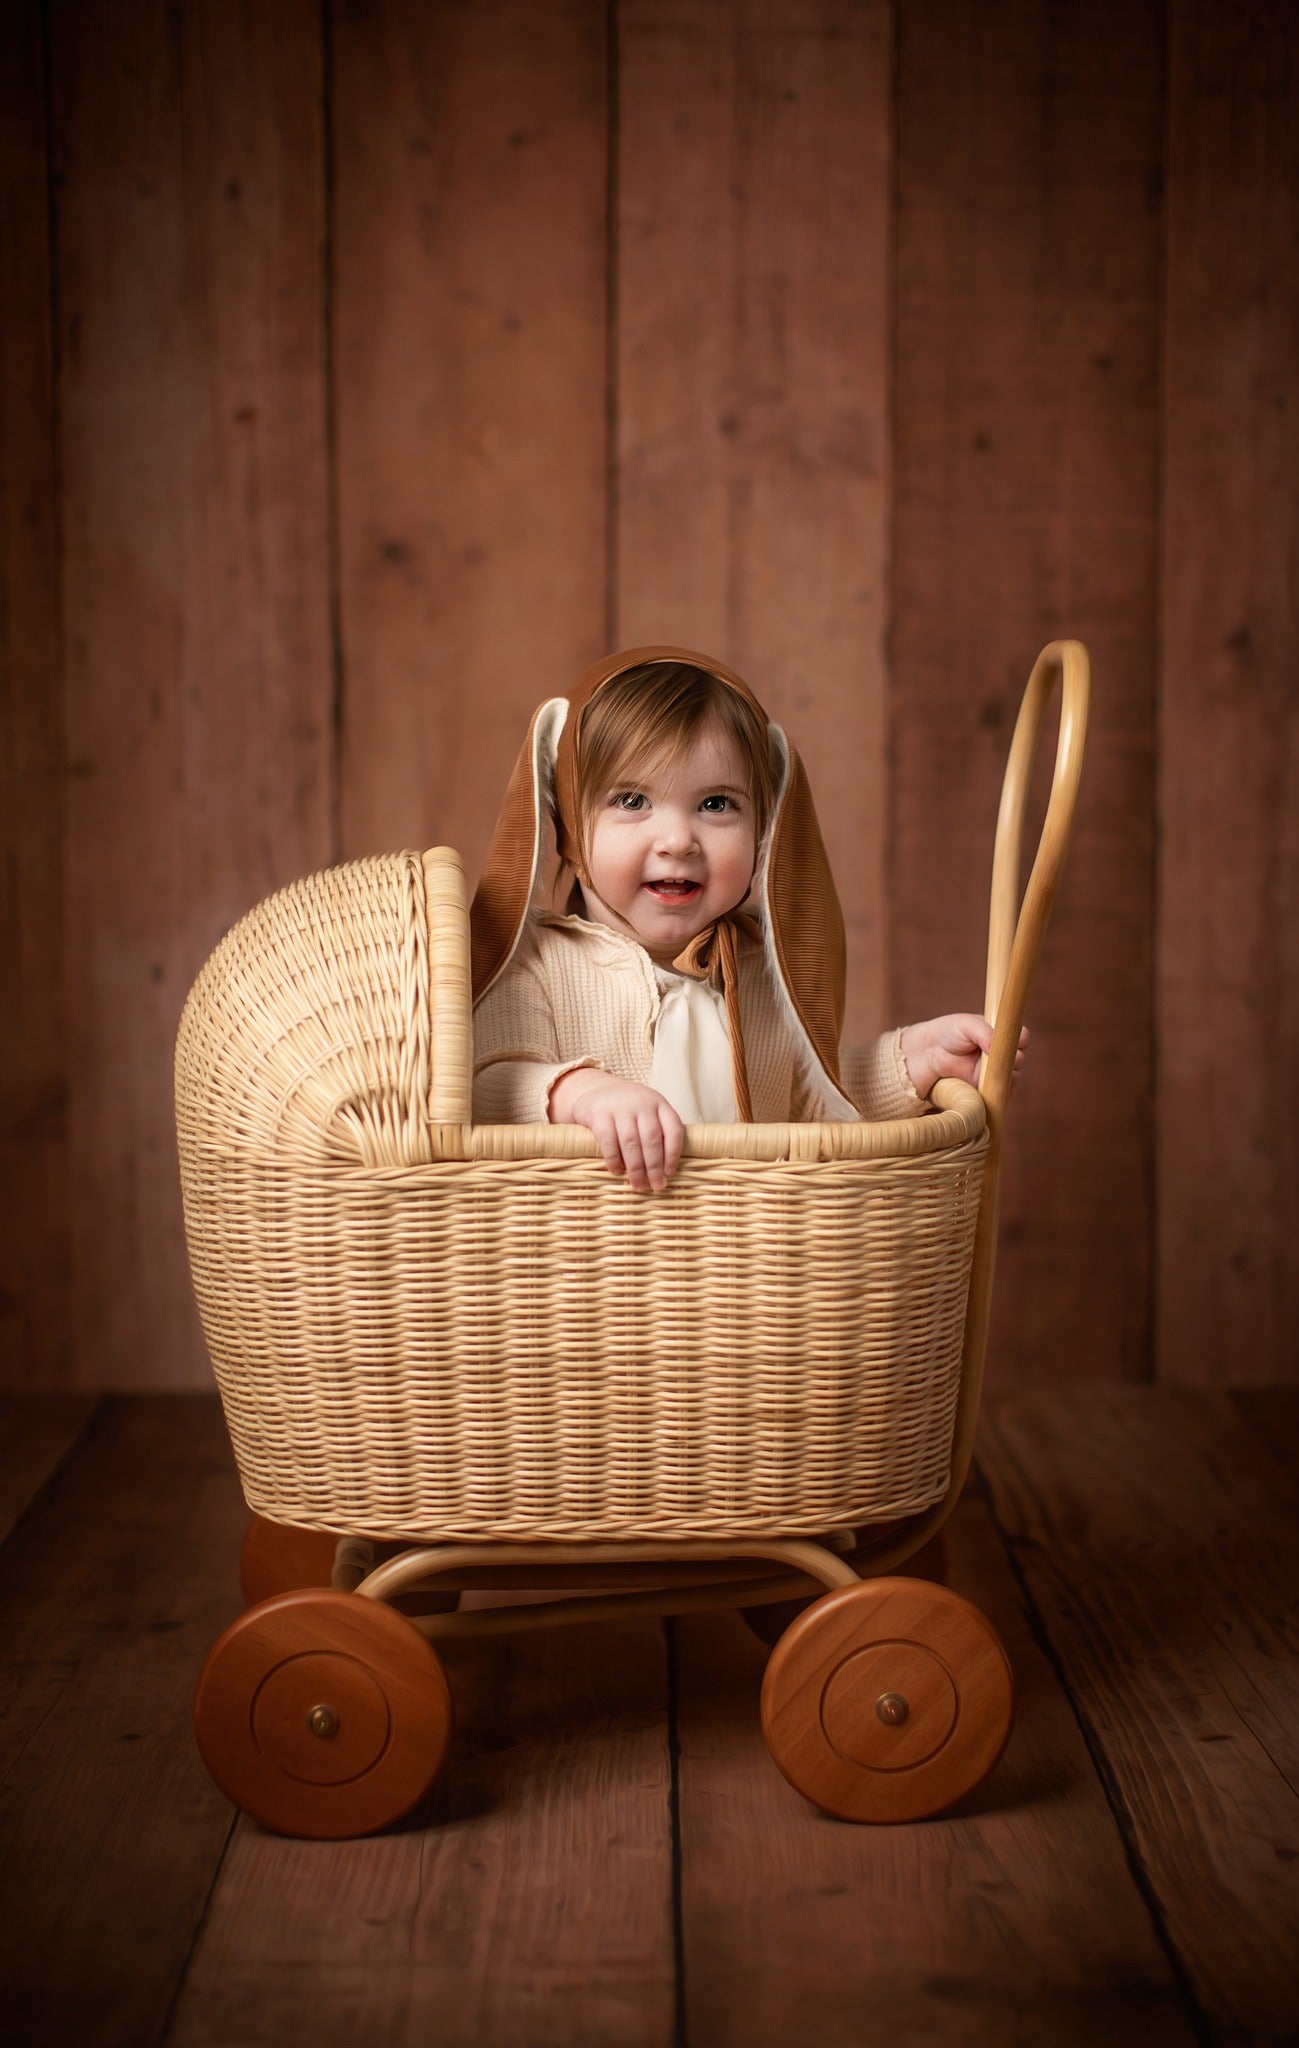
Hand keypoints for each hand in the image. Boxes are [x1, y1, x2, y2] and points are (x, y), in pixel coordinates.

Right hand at [548, 1069, 684, 1192]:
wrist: (596, 1090)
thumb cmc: (628, 1110)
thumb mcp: (648, 1113)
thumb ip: (658, 1132)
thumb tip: (666, 1171)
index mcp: (659, 1103)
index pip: (673, 1129)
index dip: (674, 1153)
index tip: (670, 1173)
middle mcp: (641, 1102)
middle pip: (651, 1139)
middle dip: (654, 1167)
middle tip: (656, 1186)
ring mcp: (620, 1106)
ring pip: (631, 1142)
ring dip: (635, 1168)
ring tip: (638, 1185)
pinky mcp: (599, 1113)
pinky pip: (608, 1140)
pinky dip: (614, 1159)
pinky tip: (617, 1171)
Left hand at [898, 1014, 1028, 1098]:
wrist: (929, 1053)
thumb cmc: (949, 1033)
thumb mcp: (967, 1025)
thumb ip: (984, 1032)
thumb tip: (995, 1047)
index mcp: (1001, 1034)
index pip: (1022, 1037)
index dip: (1021, 1040)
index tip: (1015, 1042)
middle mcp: (1001, 1053)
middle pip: (1020, 1059)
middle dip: (1012, 1059)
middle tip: (994, 1058)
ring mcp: (995, 1071)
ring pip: (1014, 1077)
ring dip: (1007, 1076)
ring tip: (991, 1073)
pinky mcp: (988, 1087)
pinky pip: (1003, 1093)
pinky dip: (1002, 1092)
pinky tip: (994, 1088)